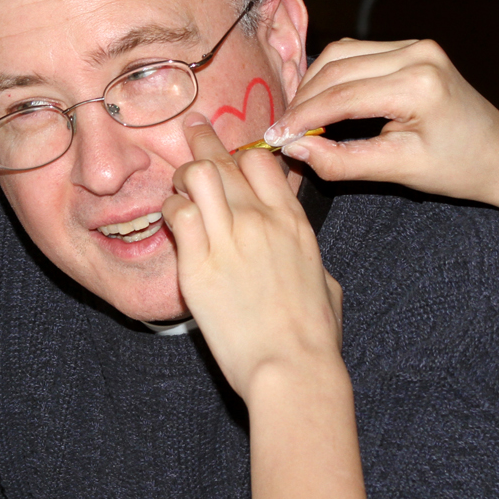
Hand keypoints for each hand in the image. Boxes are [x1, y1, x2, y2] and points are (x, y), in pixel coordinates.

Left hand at [161, 114, 344, 399]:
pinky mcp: (199, 266)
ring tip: (179, 184)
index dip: (243, 151)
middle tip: (192, 130)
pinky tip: (172, 219)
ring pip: (198, 176)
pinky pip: (177, 215)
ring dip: (186, 175)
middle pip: (226, 160)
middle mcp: (262, 221)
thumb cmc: (314, 336)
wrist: (292, 367)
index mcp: (294, 222)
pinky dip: (171, 210)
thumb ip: (309, 256)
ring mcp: (229, 240)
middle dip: (205, 143)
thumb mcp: (326, 283)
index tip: (231, 154)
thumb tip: (303, 254)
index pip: (262, 161)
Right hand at [265, 38, 498, 227]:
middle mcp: (417, 53)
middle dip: (303, 99)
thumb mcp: (399, 170)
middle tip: (282, 130)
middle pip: (336, 66)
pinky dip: (335, 75)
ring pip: (343, 53)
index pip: (341, 96)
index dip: (301, 117)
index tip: (274, 137)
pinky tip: (323, 100)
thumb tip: (295, 149)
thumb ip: (342, 160)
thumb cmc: (459, 168)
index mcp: (418, 84)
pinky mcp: (414, 47)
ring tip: (299, 117)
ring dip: (316, 83)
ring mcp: (417, 45)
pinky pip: (360, 53)